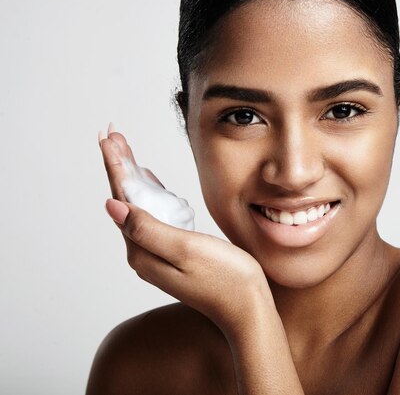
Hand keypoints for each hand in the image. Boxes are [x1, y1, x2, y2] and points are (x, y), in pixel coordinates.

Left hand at [98, 125, 269, 332]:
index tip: (107, 138)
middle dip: (121, 167)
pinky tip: (152, 186)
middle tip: (113, 136)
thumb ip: (148, 228)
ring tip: (128, 152)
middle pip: (127, 201)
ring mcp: (159, 255)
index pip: (123, 199)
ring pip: (140, 208)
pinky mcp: (175, 254)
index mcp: (143, 250)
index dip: (116, 166)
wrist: (248, 309)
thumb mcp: (185, 249)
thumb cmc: (225, 279)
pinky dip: (152, 196)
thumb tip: (111, 206)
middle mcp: (145, 253)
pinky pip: (155, 218)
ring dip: (134, 179)